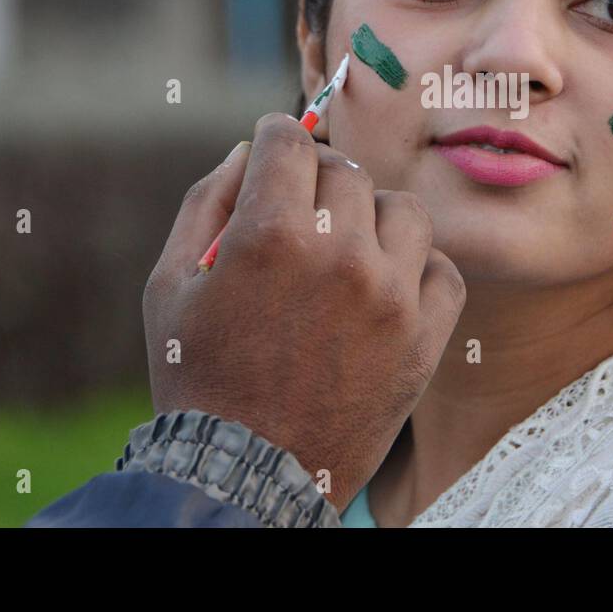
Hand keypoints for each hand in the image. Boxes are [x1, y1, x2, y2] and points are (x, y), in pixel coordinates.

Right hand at [141, 112, 465, 509]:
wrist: (246, 474)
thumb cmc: (199, 379)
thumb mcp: (169, 286)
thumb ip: (207, 203)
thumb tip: (250, 149)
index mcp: (270, 234)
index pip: (290, 140)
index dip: (277, 137)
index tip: (276, 151)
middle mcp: (339, 255)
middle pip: (346, 171)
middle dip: (319, 181)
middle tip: (303, 212)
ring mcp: (390, 296)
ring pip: (402, 210)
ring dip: (373, 220)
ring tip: (348, 250)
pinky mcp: (424, 337)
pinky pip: (443, 270)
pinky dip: (418, 270)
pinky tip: (387, 287)